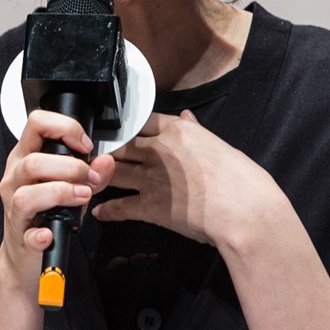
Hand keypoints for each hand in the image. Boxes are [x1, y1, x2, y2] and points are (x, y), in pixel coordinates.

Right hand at [0, 110, 114, 285]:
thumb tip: (106, 162)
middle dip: (69, 167)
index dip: (64, 128)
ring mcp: (14, 207)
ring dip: (60, 193)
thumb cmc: (46, 211)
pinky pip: (28, 234)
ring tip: (82, 196)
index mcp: (25, 157)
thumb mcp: (72, 186)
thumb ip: (92, 173)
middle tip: (88, 178)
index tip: (85, 145)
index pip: (36, 124)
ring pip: (26, 195)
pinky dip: (41, 234)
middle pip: (32, 162)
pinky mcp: (20, 236)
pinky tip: (51, 233)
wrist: (24, 251)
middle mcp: (15, 178)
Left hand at [92, 110, 283, 248]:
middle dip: (104, 150)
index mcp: (175, 130)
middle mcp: (158, 149)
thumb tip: (185, 116)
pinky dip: (106, 210)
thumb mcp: (216, 143)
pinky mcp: (150, 205)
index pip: (139, 121)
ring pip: (111, 171)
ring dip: (97, 176)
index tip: (118, 131)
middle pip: (119, 144)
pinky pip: (119, 206)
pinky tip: (98, 212)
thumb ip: (195, 130)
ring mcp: (151, 177)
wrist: (242, 208)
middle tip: (92, 155)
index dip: (125, 126)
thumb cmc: (238, 176)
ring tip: (87, 179)